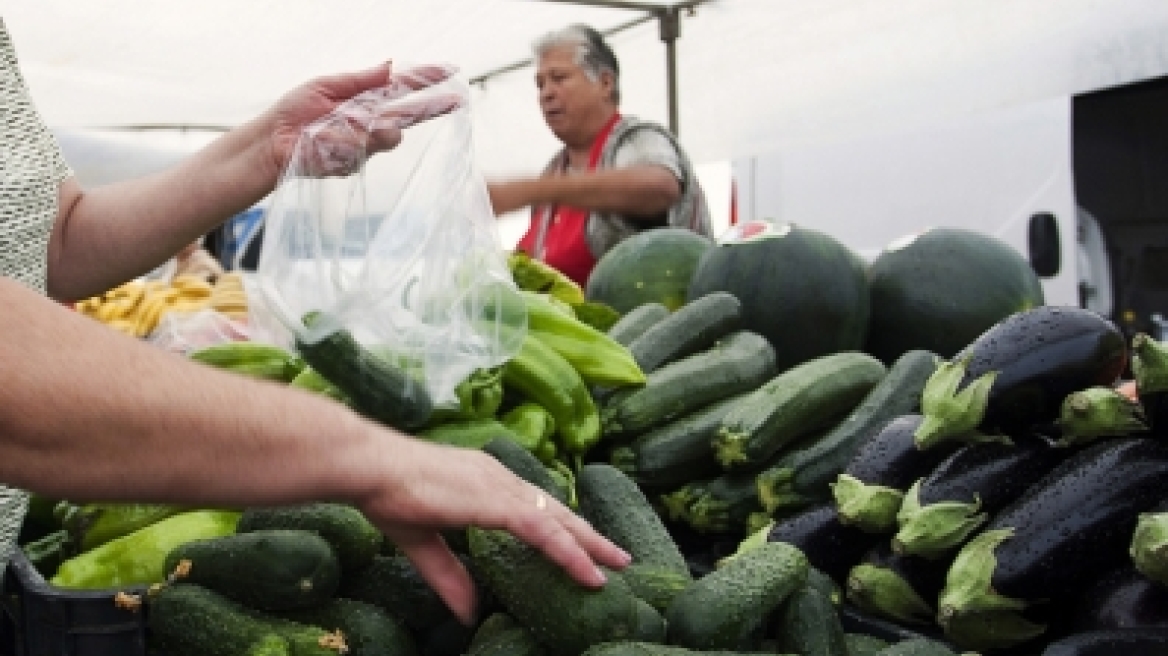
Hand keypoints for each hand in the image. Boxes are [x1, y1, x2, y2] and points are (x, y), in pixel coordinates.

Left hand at [265, 62, 461, 177]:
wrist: (273, 142)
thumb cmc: (295, 111)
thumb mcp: (326, 85)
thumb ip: (360, 80)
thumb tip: (390, 66)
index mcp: (367, 99)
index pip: (404, 87)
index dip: (427, 79)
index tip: (450, 72)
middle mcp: (371, 122)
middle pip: (411, 116)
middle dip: (432, 108)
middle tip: (453, 102)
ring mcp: (365, 145)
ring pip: (387, 137)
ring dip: (367, 131)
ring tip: (333, 129)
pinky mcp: (354, 164)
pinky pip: (359, 151)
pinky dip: (339, 144)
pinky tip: (320, 144)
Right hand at [356, 437, 631, 624]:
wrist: (369, 467)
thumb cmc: (387, 494)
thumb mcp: (423, 543)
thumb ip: (448, 576)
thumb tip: (467, 613)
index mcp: (485, 481)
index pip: (533, 506)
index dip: (561, 527)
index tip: (584, 546)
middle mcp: (499, 477)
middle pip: (555, 510)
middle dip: (587, 535)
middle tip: (617, 558)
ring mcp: (500, 485)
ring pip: (556, 520)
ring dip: (587, 544)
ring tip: (614, 566)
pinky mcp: (495, 500)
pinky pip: (542, 530)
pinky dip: (567, 550)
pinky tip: (586, 569)